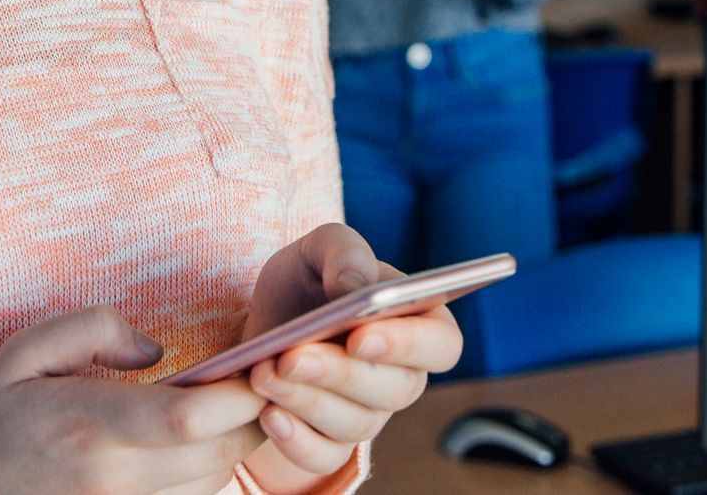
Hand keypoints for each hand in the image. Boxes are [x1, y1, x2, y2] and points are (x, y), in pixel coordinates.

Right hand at [0, 306, 265, 494]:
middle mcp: (110, 481)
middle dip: (254, 418)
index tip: (257, 365)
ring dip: (232, 449)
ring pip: (211, 486)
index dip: (240, 395)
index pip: (189, 419)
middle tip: (260, 381)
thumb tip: (156, 350)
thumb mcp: (26, 349)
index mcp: (88, 426)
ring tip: (223, 411)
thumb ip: (94, 328)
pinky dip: (203, 478)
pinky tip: (192, 450)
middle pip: (218, 457)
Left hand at [239, 226, 462, 491]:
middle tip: (291, 356)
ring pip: (356, 424)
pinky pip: (324, 457)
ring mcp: (369, 414)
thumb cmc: (308, 282)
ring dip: (307, 400)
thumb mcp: (319, 248)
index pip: (441, 344)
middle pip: (394, 389)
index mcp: (419, 322)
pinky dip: (296, 441)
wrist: (264, 325)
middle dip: (339, 373)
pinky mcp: (331, 444)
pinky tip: (268, 414)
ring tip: (264, 373)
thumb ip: (344, 252)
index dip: (409, 344)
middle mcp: (403, 375)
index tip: (361, 336)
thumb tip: (356, 287)